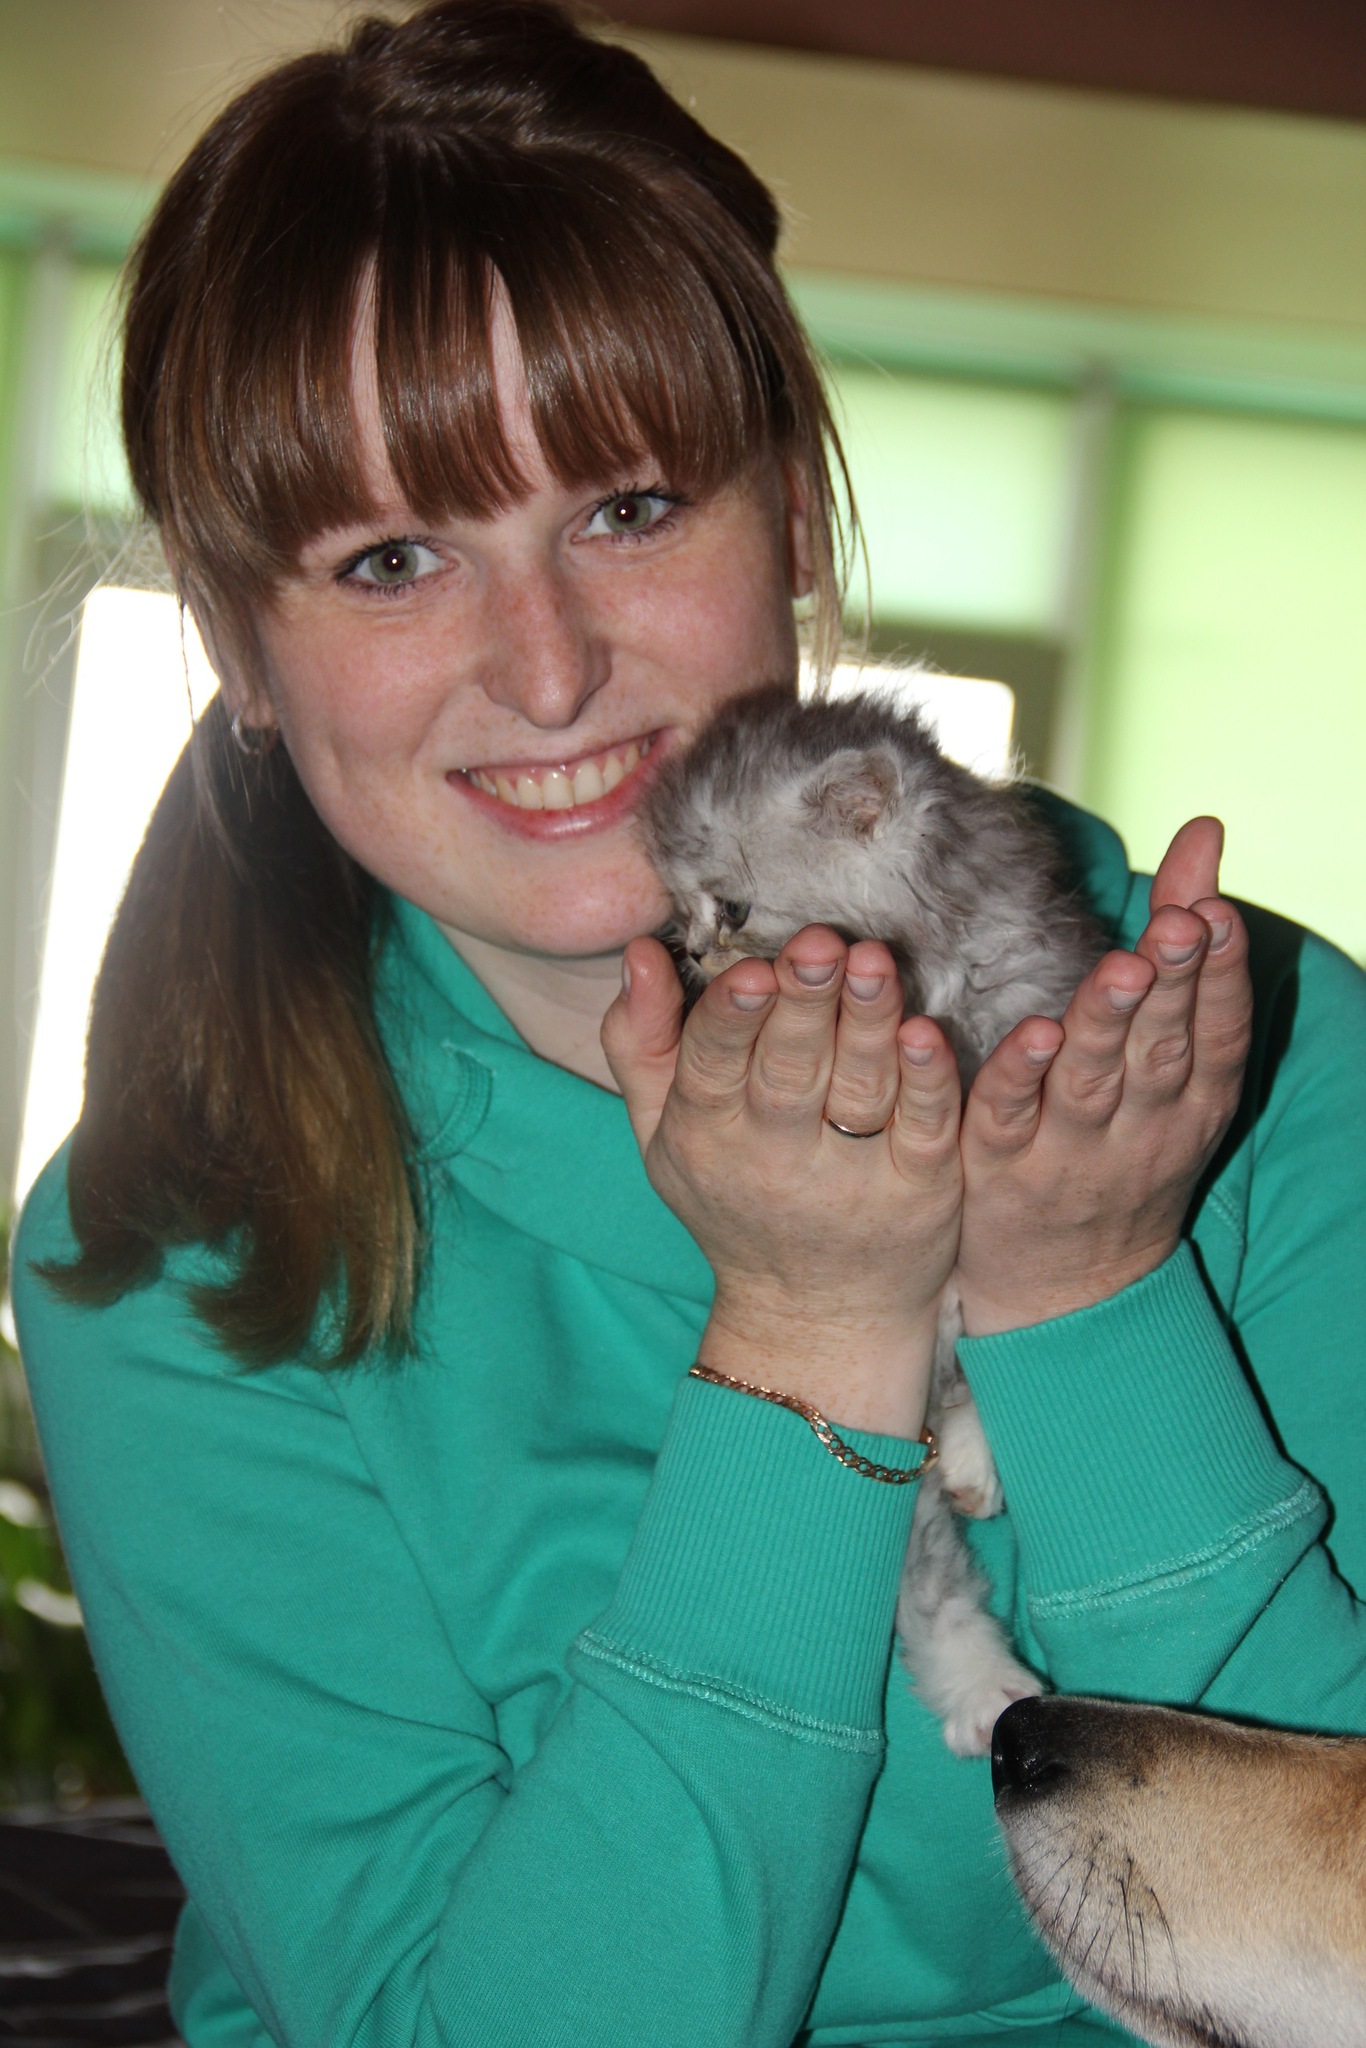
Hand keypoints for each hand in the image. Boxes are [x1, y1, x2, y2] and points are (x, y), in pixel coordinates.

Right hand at [603, 927, 962, 1435]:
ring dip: (869, 1023)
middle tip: (820, 944)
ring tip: (874, 961)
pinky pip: (925, 1128)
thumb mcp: (660, 1132)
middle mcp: (776, 1161)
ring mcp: (854, 1179)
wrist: (812, 1315)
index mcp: (708, 1135)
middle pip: (791, 1071)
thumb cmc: (730, 1200)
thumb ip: (640, 1042)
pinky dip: (928, 1082)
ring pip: (861, 1090)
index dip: (731, 1017)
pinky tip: (926, 1033)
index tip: (750, 969)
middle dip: (806, 1004)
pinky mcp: (921, 1191)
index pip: (714, 1065)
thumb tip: (639, 951)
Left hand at [955, 817, 1251, 1334]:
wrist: (1071, 1290)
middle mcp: (1143, 1127)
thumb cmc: (1128, 1150)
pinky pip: (1006, 1117)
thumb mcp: (1173, 1064)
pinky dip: (1016, 1077)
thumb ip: (1179, 951)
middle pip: (1162, 1050)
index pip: (1217, 1033)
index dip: (1219, 975)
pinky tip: (1027, 1037)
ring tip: (1121, 969)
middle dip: (1174, 984)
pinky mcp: (1000, 1169)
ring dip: (1105, 1023)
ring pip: (1092, 1082)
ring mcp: (1071, 1151)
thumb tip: (1203, 834)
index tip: (1217, 913)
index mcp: (1192, 1100)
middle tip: (1181, 926)